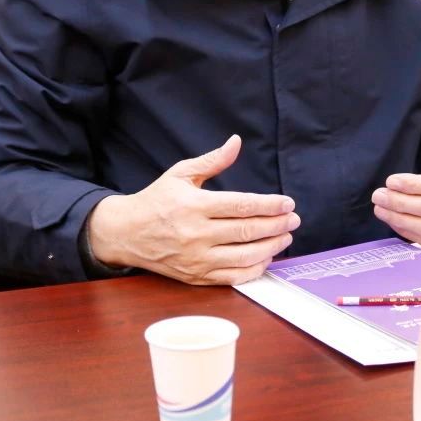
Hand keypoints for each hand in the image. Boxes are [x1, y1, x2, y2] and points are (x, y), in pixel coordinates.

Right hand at [87, 135, 299, 284]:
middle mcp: (196, 234)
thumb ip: (213, 160)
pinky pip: (232, 278)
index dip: (269, 205)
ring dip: (271, 247)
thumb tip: (236, 142)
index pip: (242, 205)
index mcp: (194, 206)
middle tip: (294, 220)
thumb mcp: (180, 173)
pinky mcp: (196, 276)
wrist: (126, 233)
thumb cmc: (156, 201)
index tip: (287, 203)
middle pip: (247, 231)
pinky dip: (254, 269)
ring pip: (244, 257)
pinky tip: (266, 257)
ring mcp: (196, 259)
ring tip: (285, 237)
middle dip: (276, 225)